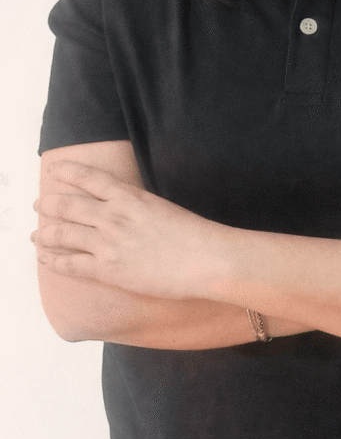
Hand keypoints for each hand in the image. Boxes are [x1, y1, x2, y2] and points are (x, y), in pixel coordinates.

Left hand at [32, 161, 230, 299]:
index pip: (89, 177)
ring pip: (63, 233)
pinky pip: (71, 264)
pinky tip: (46, 258)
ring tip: (36, 234)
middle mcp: (114, 216)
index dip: (67, 171)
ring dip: (45, 233)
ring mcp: (108, 243)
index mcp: (129, 196)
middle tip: (39, 204)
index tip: (53, 168)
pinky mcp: (108, 269)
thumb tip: (123, 206)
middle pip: (68, 205)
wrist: (206, 259)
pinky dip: (53, 260)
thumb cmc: (192, 234)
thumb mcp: (161, 207)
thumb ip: (137, 205)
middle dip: (48, 204)